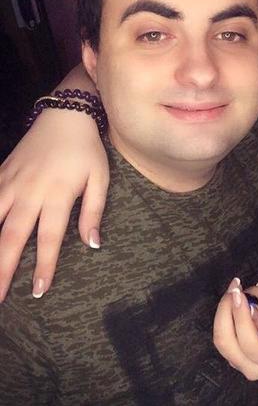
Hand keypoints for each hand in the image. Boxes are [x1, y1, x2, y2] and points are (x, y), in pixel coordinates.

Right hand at [0, 108, 108, 300]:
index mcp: (57, 196)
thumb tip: (93, 244)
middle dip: (4, 269)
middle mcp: (30, 192)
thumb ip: (94, 212)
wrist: (66, 114)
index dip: (45, 266)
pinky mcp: (1, 173)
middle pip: (13, 237)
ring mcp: (12, 182)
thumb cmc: (86, 149)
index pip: (50, 239)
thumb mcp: (100, 178)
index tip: (38, 291)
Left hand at [213, 278, 257, 380]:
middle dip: (225, 309)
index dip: (241, 316)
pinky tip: (240, 299)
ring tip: (239, 289)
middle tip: (236, 286)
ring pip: (219, 336)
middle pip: (225, 340)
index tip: (239, 292)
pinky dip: (226, 311)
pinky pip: (221, 332)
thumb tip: (249, 309)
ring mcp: (237, 363)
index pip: (249, 341)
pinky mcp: (230, 353)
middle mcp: (250, 367)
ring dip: (224, 307)